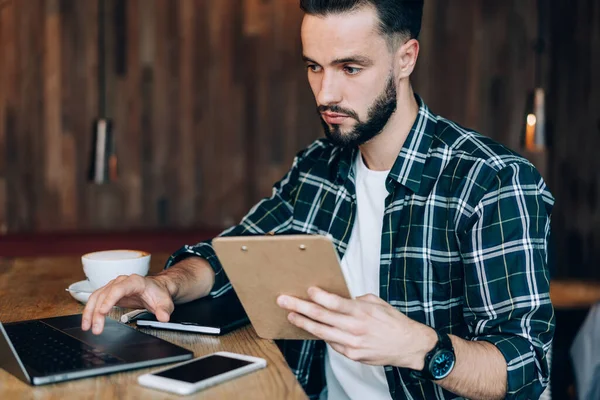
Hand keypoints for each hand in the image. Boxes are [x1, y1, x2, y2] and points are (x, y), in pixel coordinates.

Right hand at [81, 274, 173, 334]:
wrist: (157, 289)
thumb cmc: (159, 294)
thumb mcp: (165, 303)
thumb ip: (164, 310)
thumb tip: (164, 317)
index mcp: (135, 282)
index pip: (119, 289)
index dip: (109, 299)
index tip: (102, 312)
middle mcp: (122, 282)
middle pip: (105, 294)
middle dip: (97, 312)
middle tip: (96, 328)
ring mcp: (114, 286)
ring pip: (97, 296)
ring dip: (90, 312)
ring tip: (87, 327)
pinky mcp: (110, 293)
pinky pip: (96, 300)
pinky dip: (90, 310)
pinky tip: (88, 321)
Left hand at [277, 287, 436, 369]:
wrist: (408, 346)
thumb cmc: (392, 322)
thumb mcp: (376, 303)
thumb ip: (355, 300)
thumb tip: (337, 298)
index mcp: (362, 312)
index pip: (335, 303)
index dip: (319, 297)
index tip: (308, 290)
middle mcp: (355, 328)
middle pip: (322, 317)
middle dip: (300, 307)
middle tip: (284, 301)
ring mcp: (352, 343)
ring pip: (322, 333)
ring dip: (303, 323)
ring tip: (291, 315)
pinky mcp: (352, 355)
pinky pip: (331, 343)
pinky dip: (321, 335)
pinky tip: (311, 328)